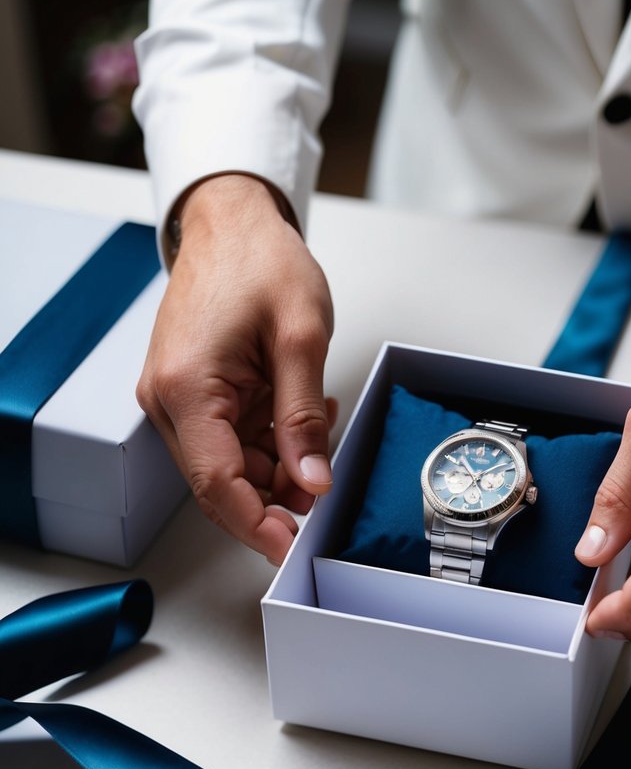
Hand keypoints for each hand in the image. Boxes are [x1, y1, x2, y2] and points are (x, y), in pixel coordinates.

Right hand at [137, 174, 335, 563]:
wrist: (232, 221)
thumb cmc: (259, 261)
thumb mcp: (300, 338)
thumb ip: (304, 418)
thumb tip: (312, 481)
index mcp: (187, 388)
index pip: (216, 483)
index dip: (255, 524)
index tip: (290, 547)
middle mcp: (168, 399)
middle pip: (220, 481)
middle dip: (276, 496)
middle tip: (324, 490)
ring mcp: (176, 397)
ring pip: (229, 464)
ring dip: (278, 466)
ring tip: (321, 431)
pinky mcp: (191, 392)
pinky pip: (231, 438)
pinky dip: (270, 440)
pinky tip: (302, 417)